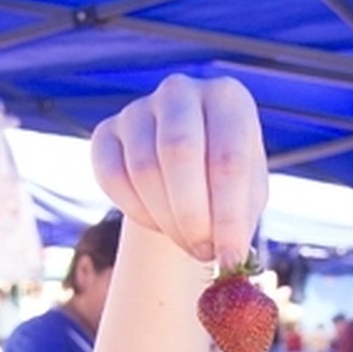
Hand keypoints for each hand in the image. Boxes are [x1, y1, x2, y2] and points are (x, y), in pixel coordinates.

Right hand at [91, 74, 268, 268]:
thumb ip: (240, 222)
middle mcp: (181, 91)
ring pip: (144, 170)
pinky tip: (158, 223)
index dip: (228, 216)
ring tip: (188, 242)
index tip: (230, 259)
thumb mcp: (247, 199)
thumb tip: (230, 258)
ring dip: (167, 221)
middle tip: (203, 253)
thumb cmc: (225, 186)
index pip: (228, 159)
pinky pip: (112, 177)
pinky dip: (136, 212)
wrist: (185, 175)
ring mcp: (139, 108)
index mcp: (228, 99)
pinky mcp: (105, 132)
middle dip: (192, 216)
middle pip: (179, 153)